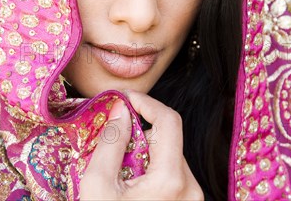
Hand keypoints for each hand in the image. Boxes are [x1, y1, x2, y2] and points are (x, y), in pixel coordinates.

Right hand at [80, 91, 203, 199]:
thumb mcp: (98, 186)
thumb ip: (111, 142)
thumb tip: (121, 109)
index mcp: (171, 179)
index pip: (168, 120)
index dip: (145, 102)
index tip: (122, 99)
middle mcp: (190, 187)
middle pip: (168, 139)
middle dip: (139, 129)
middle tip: (111, 130)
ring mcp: (192, 199)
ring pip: (169, 156)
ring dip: (143, 150)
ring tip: (116, 164)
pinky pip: (171, 175)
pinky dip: (150, 168)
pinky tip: (128, 181)